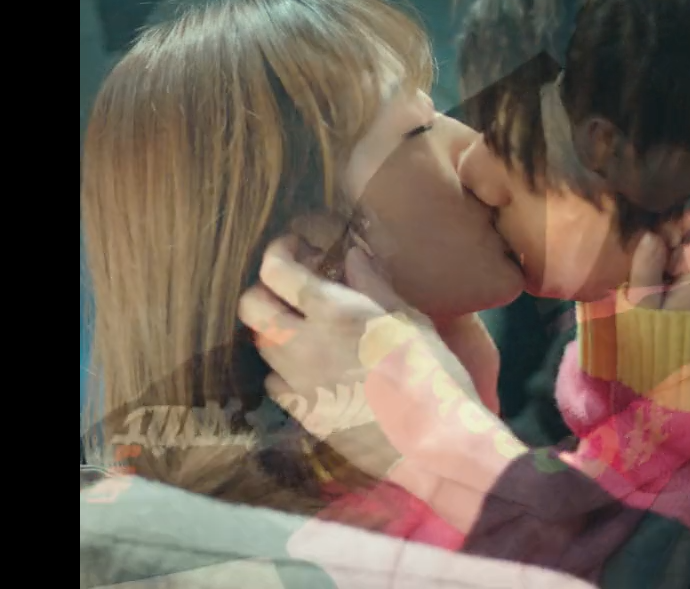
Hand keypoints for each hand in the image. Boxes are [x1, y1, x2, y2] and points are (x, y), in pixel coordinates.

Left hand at [237, 235, 479, 471]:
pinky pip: (276, 384)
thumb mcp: (410, 322)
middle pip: (252, 308)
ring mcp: (298, 384)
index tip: (294, 248)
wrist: (434, 444)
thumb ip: (374, 287)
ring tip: (303, 328)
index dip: (279, 253)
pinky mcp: (303, 415)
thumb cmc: (434, 375)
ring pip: (261, 346)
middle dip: (264, 291)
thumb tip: (352, 256)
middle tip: (291, 290)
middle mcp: (304, 345)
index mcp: (334, 313)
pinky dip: (284, 369)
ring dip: (275, 330)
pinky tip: (310, 369)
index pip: (279, 272)